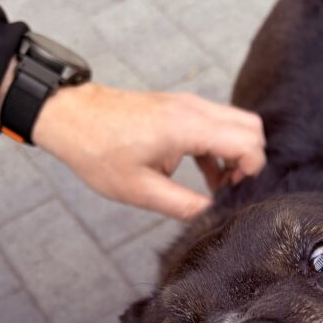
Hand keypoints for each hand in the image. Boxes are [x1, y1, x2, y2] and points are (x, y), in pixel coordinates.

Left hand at [31, 85, 265, 219]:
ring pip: (237, 123)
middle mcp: (193, 109)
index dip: (250, 171)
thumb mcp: (140, 190)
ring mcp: (187, 105)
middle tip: (231, 188)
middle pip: (251, 127)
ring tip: (219, 186)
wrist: (70, 117)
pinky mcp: (180, 108)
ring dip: (236, 154)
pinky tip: (206, 175)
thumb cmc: (98, 151)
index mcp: (186, 127)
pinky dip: (221, 148)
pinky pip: (217, 124)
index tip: (231, 193)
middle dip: (250, 160)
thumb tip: (212, 217)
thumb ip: (183, 205)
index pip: (247, 142)